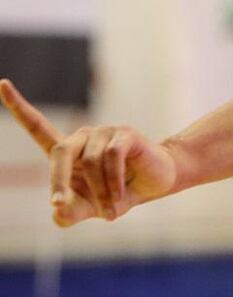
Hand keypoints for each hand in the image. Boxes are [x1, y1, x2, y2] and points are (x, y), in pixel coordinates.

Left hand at [0, 79, 176, 226]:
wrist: (153, 184)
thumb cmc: (115, 194)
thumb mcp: (87, 209)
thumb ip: (67, 213)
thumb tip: (58, 205)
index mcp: (68, 151)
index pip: (39, 126)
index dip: (19, 107)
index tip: (2, 84)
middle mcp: (84, 136)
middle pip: (60, 152)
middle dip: (58, 181)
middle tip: (58, 204)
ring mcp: (105, 131)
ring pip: (89, 162)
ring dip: (99, 192)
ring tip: (111, 209)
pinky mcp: (125, 134)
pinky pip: (111, 158)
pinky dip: (113, 182)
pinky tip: (119, 197)